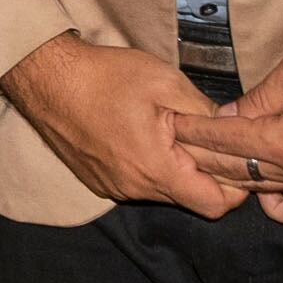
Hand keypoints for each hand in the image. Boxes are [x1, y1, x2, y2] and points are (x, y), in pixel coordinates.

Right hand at [0, 34, 245, 215]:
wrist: (47, 78)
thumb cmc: (104, 77)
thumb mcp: (166, 82)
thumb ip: (205, 112)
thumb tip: (232, 129)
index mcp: (156, 168)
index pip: (215, 205)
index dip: (235, 188)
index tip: (233, 161)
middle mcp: (134, 187)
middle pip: (189, 199)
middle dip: (203, 174)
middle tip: (201, 138)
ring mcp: (113, 187)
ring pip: (162, 192)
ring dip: (173, 169)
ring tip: (167, 131)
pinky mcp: (97, 181)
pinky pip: (136, 184)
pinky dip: (147, 167)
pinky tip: (139, 135)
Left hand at [171, 44, 282, 228]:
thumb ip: (261, 96)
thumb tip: (230, 113)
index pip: (225, 139)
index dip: (194, 131)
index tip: (172, 123)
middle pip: (235, 170)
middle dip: (201, 156)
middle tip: (178, 144)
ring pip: (262, 191)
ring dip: (232, 178)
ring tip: (208, 163)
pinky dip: (278, 206)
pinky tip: (264, 192)